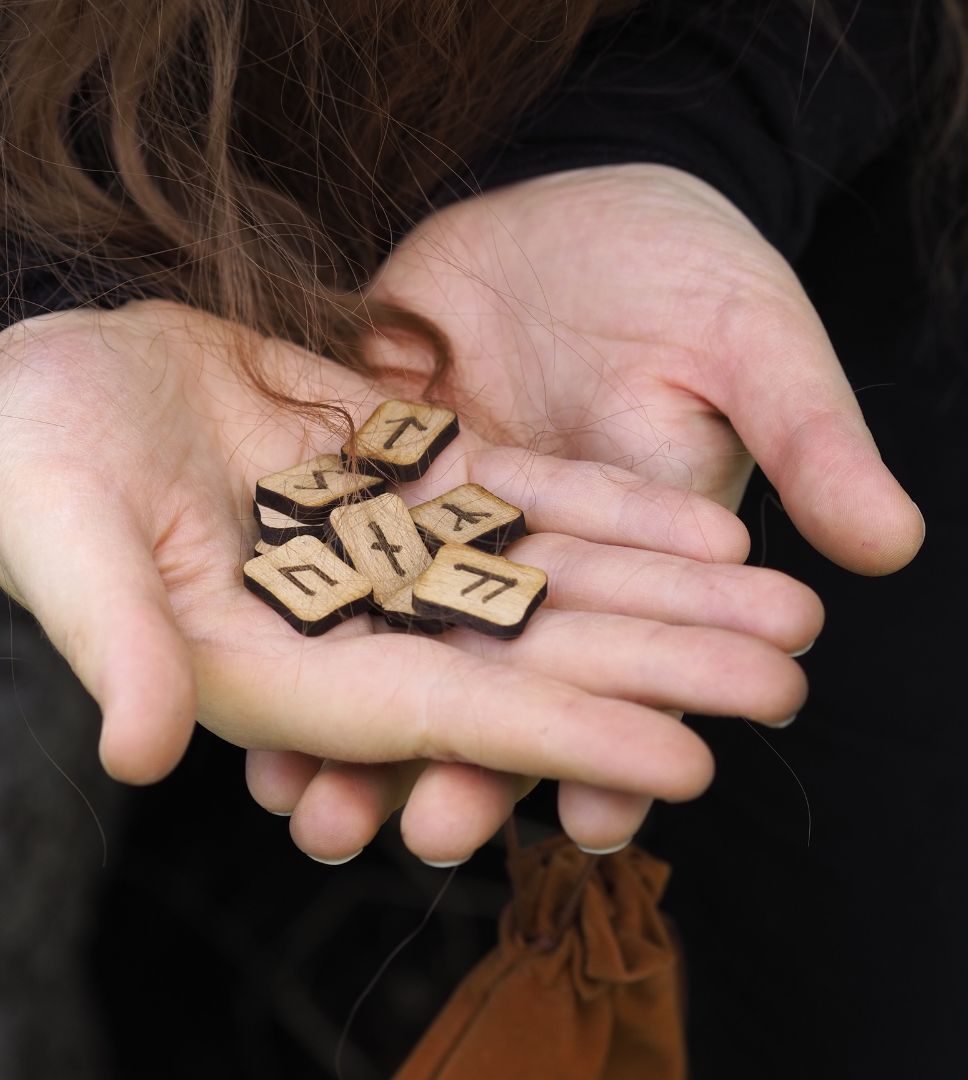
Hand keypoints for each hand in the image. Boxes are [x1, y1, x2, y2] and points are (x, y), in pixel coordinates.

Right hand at [0, 301, 817, 862]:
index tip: (687, 756)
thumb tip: (138, 752)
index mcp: (283, 664)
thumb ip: (116, 638)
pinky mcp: (404, 476)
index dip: (564, 734)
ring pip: (550, 575)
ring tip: (779, 601)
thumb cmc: (33, 461)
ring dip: (664, 588)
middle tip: (788, 676)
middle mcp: (356, 623)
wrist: (54, 374)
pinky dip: (606, 510)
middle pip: (531, 652)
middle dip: (659, 666)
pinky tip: (695, 521)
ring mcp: (393, 549)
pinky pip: (523, 498)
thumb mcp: (62, 537)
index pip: (447, 713)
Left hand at [260, 163, 919, 857]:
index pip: (624, 675)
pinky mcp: (376, 478)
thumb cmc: (685, 262)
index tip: (591, 824)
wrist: (577, 195)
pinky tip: (253, 681)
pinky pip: (333, 561)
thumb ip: (808, 438)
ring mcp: (446, 527)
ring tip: (315, 803)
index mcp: (627, 555)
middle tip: (424, 836)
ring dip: (360, 726)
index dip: (613, 752)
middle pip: (497, 683)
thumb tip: (892, 545)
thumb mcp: (752, 339)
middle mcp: (530, 563)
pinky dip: (303, 616)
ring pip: (401, 645)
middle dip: (464, 767)